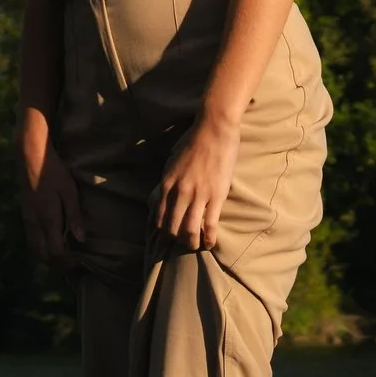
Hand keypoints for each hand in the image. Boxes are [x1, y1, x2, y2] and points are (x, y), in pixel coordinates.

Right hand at [20, 144, 87, 272]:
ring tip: (61, 259)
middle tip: (72, 266)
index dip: (67, 262)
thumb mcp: (69, 192)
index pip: (56, 252)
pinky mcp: (25, 215)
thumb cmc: (54, 173)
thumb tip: (81, 239)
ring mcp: (28, 220)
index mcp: (48, 220)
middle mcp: (35, 224)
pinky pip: (31, 240)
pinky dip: (40, 249)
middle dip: (57, 265)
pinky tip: (49, 245)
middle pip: (43, 255)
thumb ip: (75, 216)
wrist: (31, 159)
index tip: (80, 263)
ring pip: (35, 249)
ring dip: (47, 259)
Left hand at [152, 116, 239, 252]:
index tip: (169, 234)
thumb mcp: (172, 161)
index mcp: (167, 183)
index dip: (163, 230)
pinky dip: (209, 238)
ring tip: (195, 246)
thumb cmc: (193, 141)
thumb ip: (169, 180)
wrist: (214, 129)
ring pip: (189, 230)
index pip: (159, 216)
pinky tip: (210, 243)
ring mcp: (198, 195)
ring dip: (191, 242)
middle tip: (182, 242)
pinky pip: (210, 224)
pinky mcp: (216, 196)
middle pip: (172, 226)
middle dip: (176, 239)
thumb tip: (165, 194)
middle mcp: (179, 192)